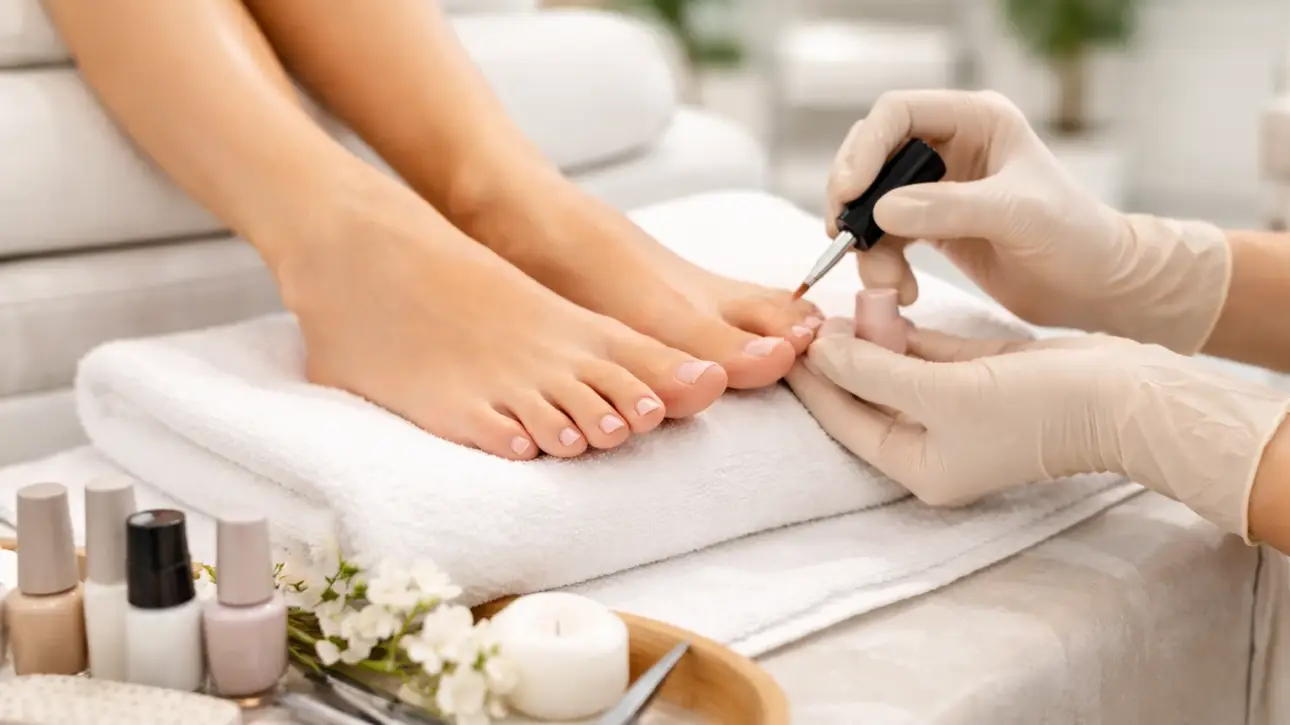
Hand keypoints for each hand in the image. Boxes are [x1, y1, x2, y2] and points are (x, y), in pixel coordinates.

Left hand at [786, 320, 1289, 538]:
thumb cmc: (1034, 406)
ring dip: (868, 341)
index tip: (784, 345)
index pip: (846, 422)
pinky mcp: (979, 380)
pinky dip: (902, 334)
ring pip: (895, 372)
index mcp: (920, 467)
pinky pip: (925, 356)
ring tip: (834, 306)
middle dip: (839, 359)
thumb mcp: (941, 390)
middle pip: (866, 397)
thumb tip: (821, 350)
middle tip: (806, 319)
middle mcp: (934, 445)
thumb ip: (874, 369)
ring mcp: (957, 413)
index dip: (813, 383)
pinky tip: (874, 307)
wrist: (1121, 395)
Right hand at [826, 89, 1230, 353]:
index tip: (849, 193)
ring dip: (868, 245)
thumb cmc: (1076, 238)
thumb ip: (948, 208)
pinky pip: (885, 238)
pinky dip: (882, 265)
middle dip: (854, 199)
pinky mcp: (932, 226)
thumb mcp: (1016, 215)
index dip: (865, 148)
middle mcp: (951, 146)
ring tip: (887, 283)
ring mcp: (938, 188)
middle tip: (843, 236)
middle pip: (872, 156)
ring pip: (873, 203)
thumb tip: (881, 210)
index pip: (898, 113)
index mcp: (976, 120)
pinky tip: (901, 291)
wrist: (1097, 287)